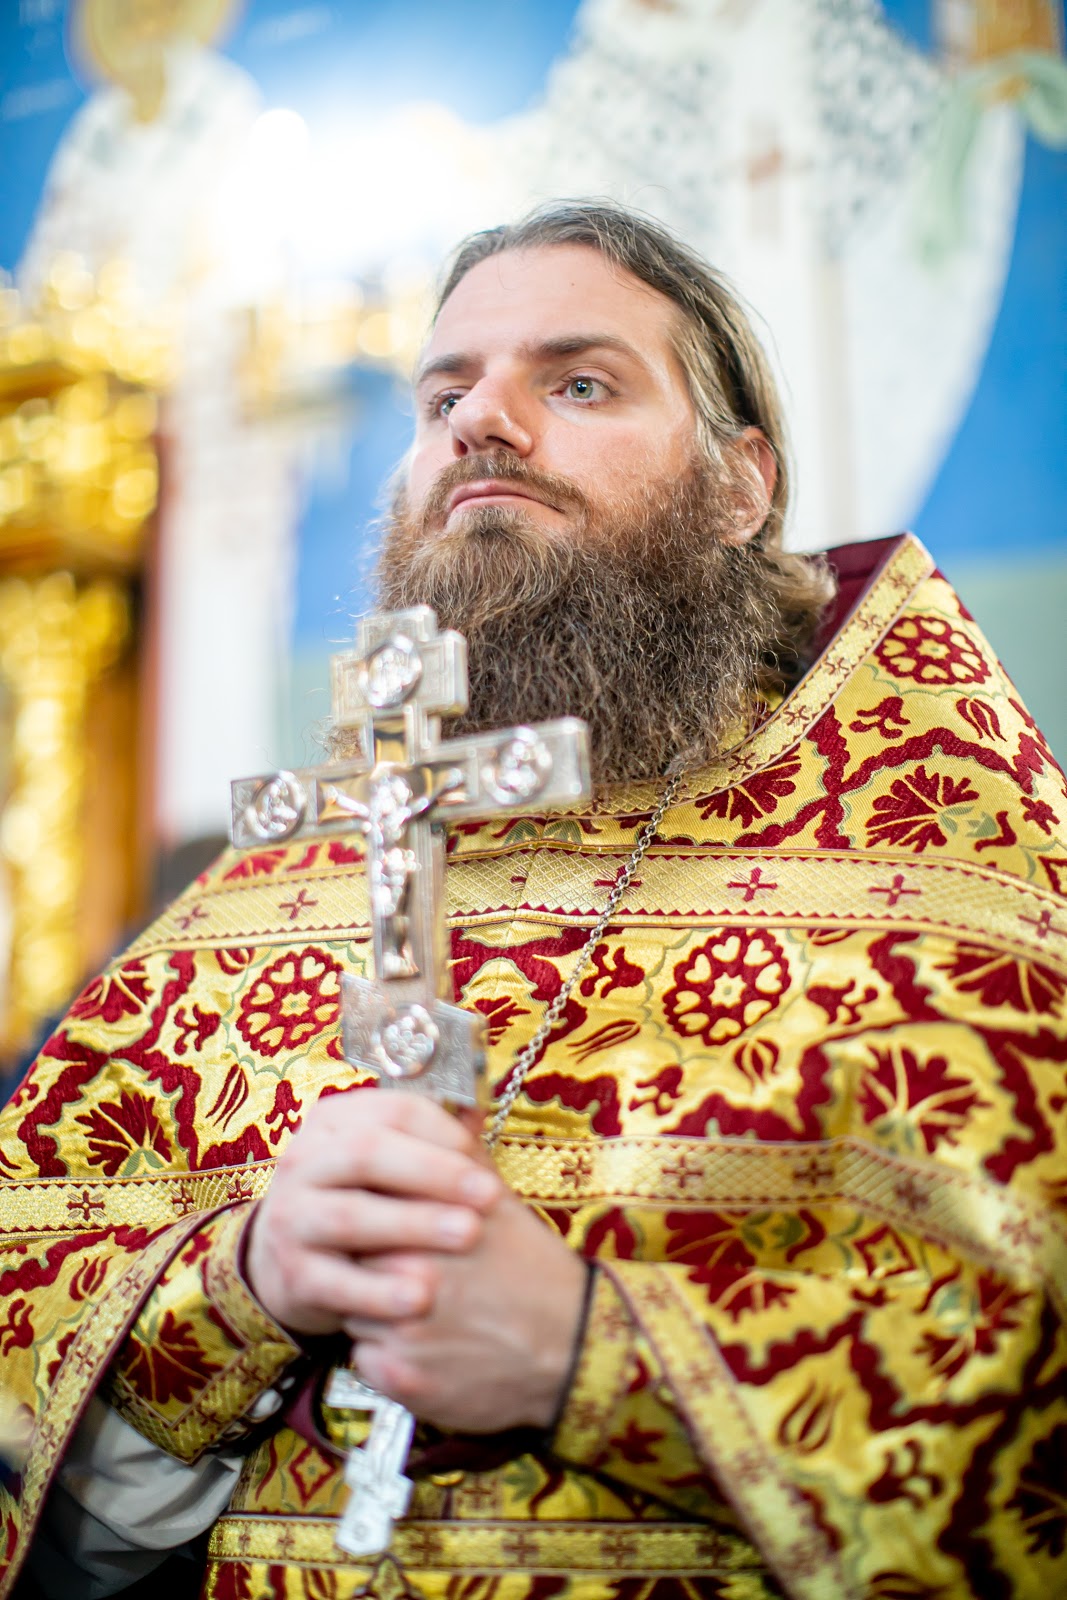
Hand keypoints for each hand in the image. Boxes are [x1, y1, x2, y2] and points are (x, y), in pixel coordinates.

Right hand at [244, 1091, 500, 1337]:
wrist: (291, 1261)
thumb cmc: (364, 1202)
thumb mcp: (389, 1165)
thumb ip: (433, 1144)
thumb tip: (480, 1115)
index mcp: (334, 1122)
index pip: (393, 1111)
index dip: (445, 1133)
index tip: (486, 1161)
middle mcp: (304, 1161)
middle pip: (367, 1153)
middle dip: (434, 1172)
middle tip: (490, 1195)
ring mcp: (291, 1216)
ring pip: (351, 1215)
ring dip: (414, 1224)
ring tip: (468, 1235)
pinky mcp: (291, 1272)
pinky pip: (336, 1282)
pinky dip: (379, 1292)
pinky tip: (420, 1298)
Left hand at [345, 1186, 588, 1432]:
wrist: (572, 1346)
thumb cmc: (532, 1270)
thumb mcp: (499, 1204)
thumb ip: (457, 1163)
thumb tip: (440, 1115)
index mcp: (430, 1224)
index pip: (365, 1213)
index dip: (381, 1227)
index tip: (398, 1237)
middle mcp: (411, 1274)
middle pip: (353, 1264)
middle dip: (375, 1270)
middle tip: (416, 1280)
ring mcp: (404, 1331)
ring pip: (354, 1313)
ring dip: (377, 1315)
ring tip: (427, 1316)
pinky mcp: (402, 1379)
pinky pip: (365, 1361)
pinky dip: (386, 1359)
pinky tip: (426, 1351)